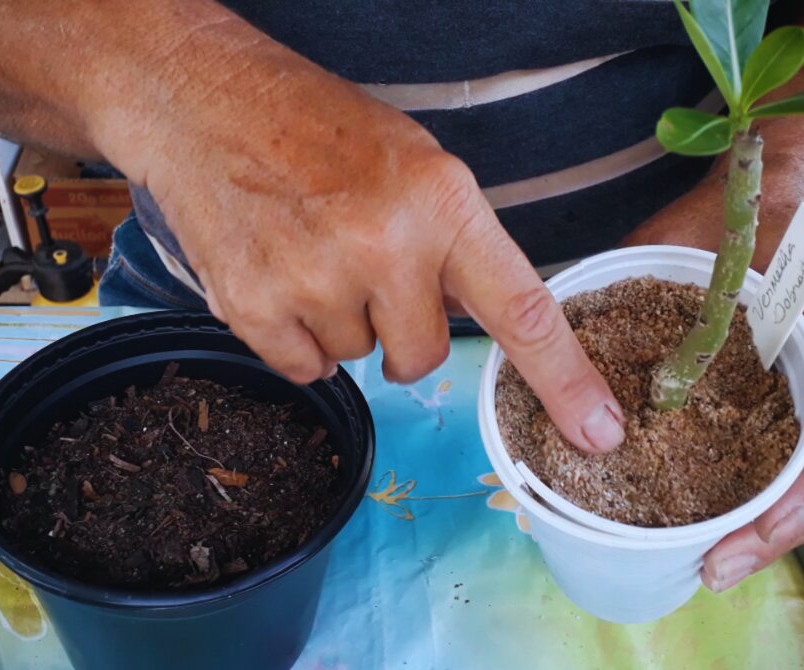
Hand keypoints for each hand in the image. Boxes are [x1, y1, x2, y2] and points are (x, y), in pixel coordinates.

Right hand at [90, 21, 624, 452]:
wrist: (204, 103)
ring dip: (343, 323)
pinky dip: (297, 337)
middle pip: (424, 356)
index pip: (521, 308)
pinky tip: (279, 273)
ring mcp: (316, 281)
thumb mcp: (414, 165)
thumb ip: (455, 244)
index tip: (598, 432)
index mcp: (441, 202)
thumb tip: (485, 324)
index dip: (564, 379)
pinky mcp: (255, 308)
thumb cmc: (317, 129)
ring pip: (360, 360)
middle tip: (365, 267)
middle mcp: (385, 245)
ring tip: (310, 250)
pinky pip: (306, 369)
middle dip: (402, 332)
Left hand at [624, 163, 803, 589]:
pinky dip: (771, 494)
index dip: (801, 494)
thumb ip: (639, 290)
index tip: (743, 539)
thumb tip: (560, 346)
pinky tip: (724, 526)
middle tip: (712, 570)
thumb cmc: (739, 210)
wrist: (784, 193)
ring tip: (713, 563)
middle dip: (779, 530)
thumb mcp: (686, 239)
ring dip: (774, 523)